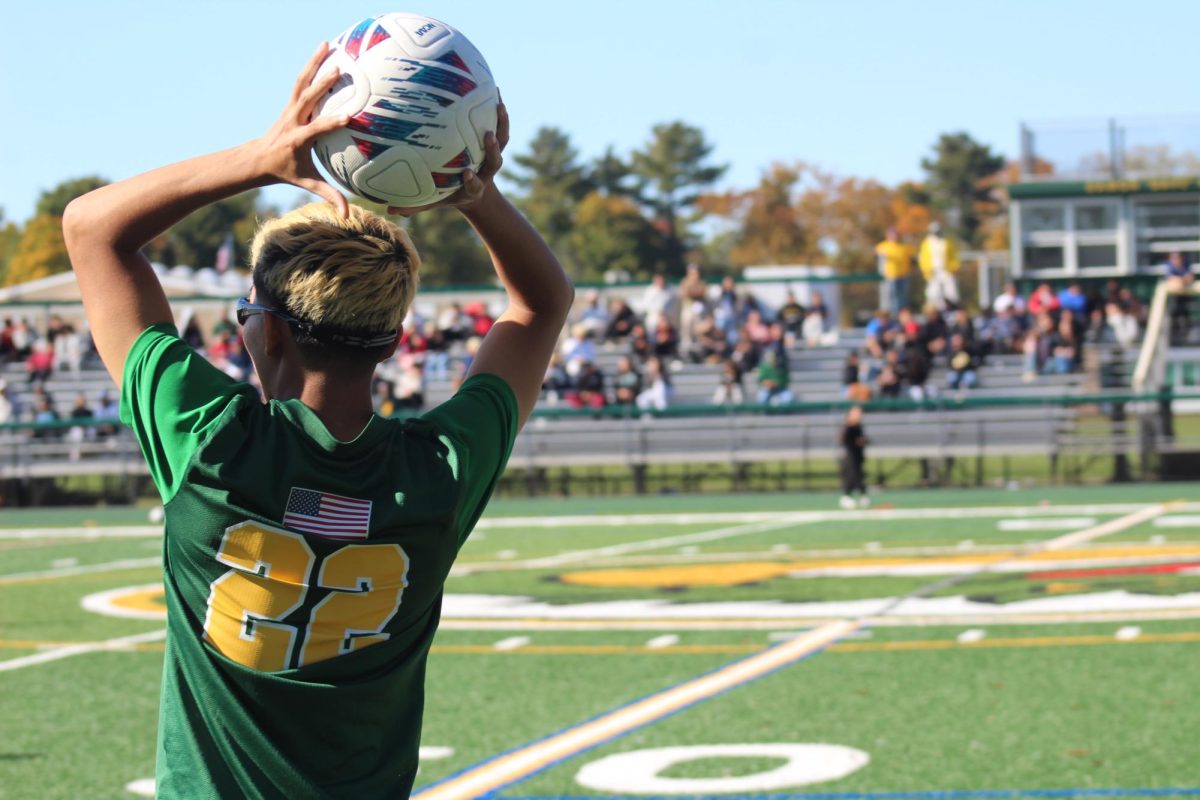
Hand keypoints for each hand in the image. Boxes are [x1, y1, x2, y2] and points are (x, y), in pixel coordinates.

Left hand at [254, 42, 350, 215]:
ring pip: (302, 81)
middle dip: (322, 84)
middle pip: (308, 98)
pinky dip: (311, 65)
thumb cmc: (287, 171)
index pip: (316, 130)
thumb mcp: (307, 183)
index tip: (348, 116)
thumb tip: (347, 216)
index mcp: (298, 140)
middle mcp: (293, 120)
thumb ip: (328, 196)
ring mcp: (291, 108)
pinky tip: (323, 50)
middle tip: (339, 68)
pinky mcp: (291, 101)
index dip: (330, 124)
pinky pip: (301, 80)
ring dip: (314, 62)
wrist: (259, 158)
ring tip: (328, 45)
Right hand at [387, 96, 508, 216]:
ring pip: (502, 139)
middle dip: (492, 149)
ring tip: (498, 103)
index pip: (475, 184)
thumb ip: (415, 205)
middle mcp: (486, 171)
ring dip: (502, 123)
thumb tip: (390, 209)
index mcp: (473, 186)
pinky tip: (492, 88)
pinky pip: (499, 125)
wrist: (477, 193)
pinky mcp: (496, 143)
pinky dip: (497, 109)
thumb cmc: (451, 194)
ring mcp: (492, 155)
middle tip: (487, 135)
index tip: (466, 174)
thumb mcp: (435, 201)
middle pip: (495, 160)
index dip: (473, 180)